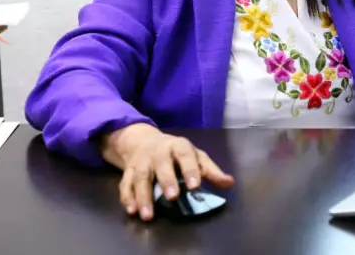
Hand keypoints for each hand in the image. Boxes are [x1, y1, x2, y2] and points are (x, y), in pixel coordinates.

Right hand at [101, 123, 234, 220]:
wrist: (143, 140)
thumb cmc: (176, 153)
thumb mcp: (195, 156)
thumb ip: (211, 170)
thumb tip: (229, 183)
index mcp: (178, 146)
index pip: (185, 155)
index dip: (190, 170)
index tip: (195, 186)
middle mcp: (159, 152)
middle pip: (161, 164)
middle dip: (167, 180)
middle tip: (173, 197)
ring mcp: (142, 161)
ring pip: (140, 176)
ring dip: (143, 195)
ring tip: (148, 214)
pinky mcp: (128, 171)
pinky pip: (125, 184)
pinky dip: (127, 198)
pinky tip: (132, 210)